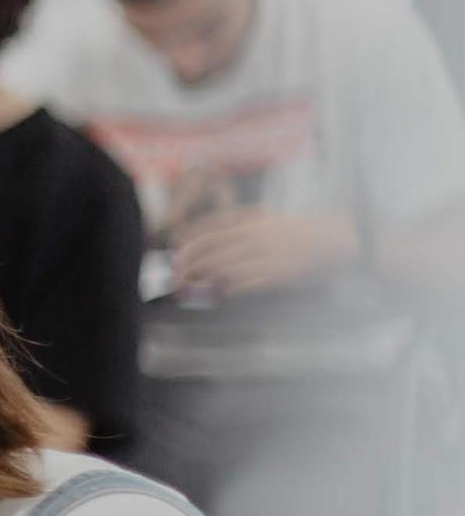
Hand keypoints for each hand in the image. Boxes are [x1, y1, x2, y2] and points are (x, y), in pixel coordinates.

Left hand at [170, 206, 356, 298]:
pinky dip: (227, 290)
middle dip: (187, 267)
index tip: (173, 255)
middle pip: (210, 251)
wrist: (342, 238)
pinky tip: (217, 295)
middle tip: (174, 279)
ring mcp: (268, 255)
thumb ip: (238, 226)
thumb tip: (207, 241)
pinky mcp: (280, 274)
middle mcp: (257, 235)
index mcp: (253, 220)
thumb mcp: (268, 220)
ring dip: (201, 281)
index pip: (209, 230)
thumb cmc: (301, 231)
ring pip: (223, 268)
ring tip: (186, 291)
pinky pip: (247, 283)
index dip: (187, 244)